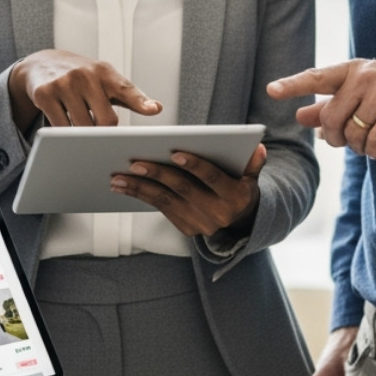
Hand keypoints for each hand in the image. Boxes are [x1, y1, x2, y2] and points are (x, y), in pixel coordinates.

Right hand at [7, 49, 160, 129]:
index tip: (154, 110)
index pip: (126, 89)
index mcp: (105, 72)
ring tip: (80, 127)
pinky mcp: (44, 94)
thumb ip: (130, 96)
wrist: (42, 63)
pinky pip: (60, 127)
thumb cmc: (83, 77)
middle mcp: (85, 74)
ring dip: (84, 136)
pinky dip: (65, 134)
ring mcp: (64, 83)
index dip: (141, 101)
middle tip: (101, 134)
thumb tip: (157, 108)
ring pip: (83, 127)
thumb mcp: (106, 80)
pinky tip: (64, 126)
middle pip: (106, 120)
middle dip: (105, 132)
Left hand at [110, 146, 264, 237]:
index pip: (212, 178)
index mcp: (234, 197)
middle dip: (157, 175)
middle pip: (183, 189)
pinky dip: (140, 196)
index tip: (175, 152)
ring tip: (117, 177)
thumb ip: (254, 164)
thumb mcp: (251, 179)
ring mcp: (200, 223)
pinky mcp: (185, 228)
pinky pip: (160, 209)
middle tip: (134, 162)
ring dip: (139, 189)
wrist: (240, 226)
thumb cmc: (241, 191)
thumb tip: (258, 147)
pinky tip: (123, 186)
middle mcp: (216, 213)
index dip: (195, 165)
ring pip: (165, 201)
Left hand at [267, 59, 375, 157]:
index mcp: (350, 70)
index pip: (316, 77)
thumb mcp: (360, 94)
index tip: (271, 90)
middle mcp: (365, 75)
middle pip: (332, 117)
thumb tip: (300, 117)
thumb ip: (329, 106)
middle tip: (345, 142)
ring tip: (367, 143)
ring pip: (354, 132)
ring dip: (358, 147)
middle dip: (335, 137)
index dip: (292, 85)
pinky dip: (373, 151)